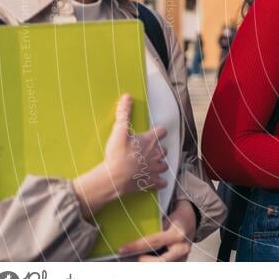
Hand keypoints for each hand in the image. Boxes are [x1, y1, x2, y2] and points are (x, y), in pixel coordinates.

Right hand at [73, 94, 167, 216]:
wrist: (114, 177)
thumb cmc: (117, 153)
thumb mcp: (119, 130)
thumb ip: (124, 113)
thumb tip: (127, 96)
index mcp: (150, 140)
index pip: (162, 131)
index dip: (158, 132)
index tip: (154, 133)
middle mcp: (156, 154)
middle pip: (163, 149)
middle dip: (158, 149)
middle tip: (148, 150)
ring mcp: (155, 169)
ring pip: (164, 165)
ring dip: (159, 164)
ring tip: (151, 164)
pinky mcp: (151, 182)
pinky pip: (161, 182)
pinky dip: (160, 181)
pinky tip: (157, 181)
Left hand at [119, 200, 196, 261]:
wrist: (192, 220)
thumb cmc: (176, 217)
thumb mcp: (166, 217)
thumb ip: (154, 228)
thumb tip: (133, 237)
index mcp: (177, 234)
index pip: (153, 242)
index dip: (136, 246)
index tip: (122, 249)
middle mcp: (182, 248)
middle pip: (159, 262)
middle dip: (141, 261)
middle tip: (128, 258)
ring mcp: (183, 258)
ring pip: (162, 266)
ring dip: (147, 264)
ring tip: (135, 259)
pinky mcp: (181, 263)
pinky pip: (165, 266)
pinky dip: (153, 264)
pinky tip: (145, 261)